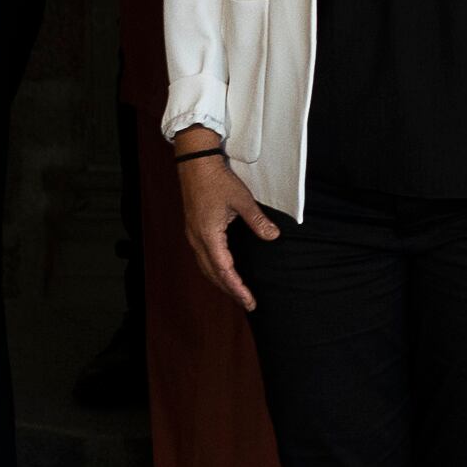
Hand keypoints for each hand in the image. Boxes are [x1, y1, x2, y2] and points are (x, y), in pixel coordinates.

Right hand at [173, 134, 276, 308]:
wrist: (196, 164)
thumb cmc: (217, 180)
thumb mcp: (242, 200)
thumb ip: (258, 221)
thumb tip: (273, 237)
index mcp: (208, 235)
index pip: (224, 270)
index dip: (237, 288)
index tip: (249, 300)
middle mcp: (197, 239)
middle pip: (213, 274)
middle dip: (230, 291)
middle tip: (248, 303)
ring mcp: (193, 235)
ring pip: (206, 268)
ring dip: (221, 282)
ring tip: (237, 293)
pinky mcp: (194, 230)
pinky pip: (203, 258)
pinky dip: (214, 270)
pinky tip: (224, 272)